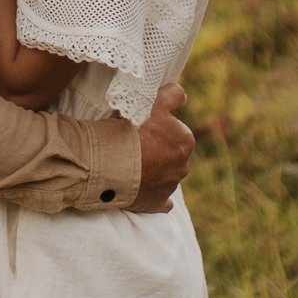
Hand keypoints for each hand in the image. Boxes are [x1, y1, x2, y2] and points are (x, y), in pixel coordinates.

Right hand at [127, 82, 193, 212]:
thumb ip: (172, 95)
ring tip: (131, 163)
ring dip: (154, 170)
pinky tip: (145, 189)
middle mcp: (183, 165)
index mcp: (185, 140)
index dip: (160, 127)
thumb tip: (180, 95)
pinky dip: (156, 195)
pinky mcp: (158, 202)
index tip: (146, 127)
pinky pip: (162, 200)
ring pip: (165, 174)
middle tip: (135, 144)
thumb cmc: (133, 130)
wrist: (113, 164)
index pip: (176, 129)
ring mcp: (170, 186)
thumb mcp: (154, 102)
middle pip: (171, 153)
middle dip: (158, 149)